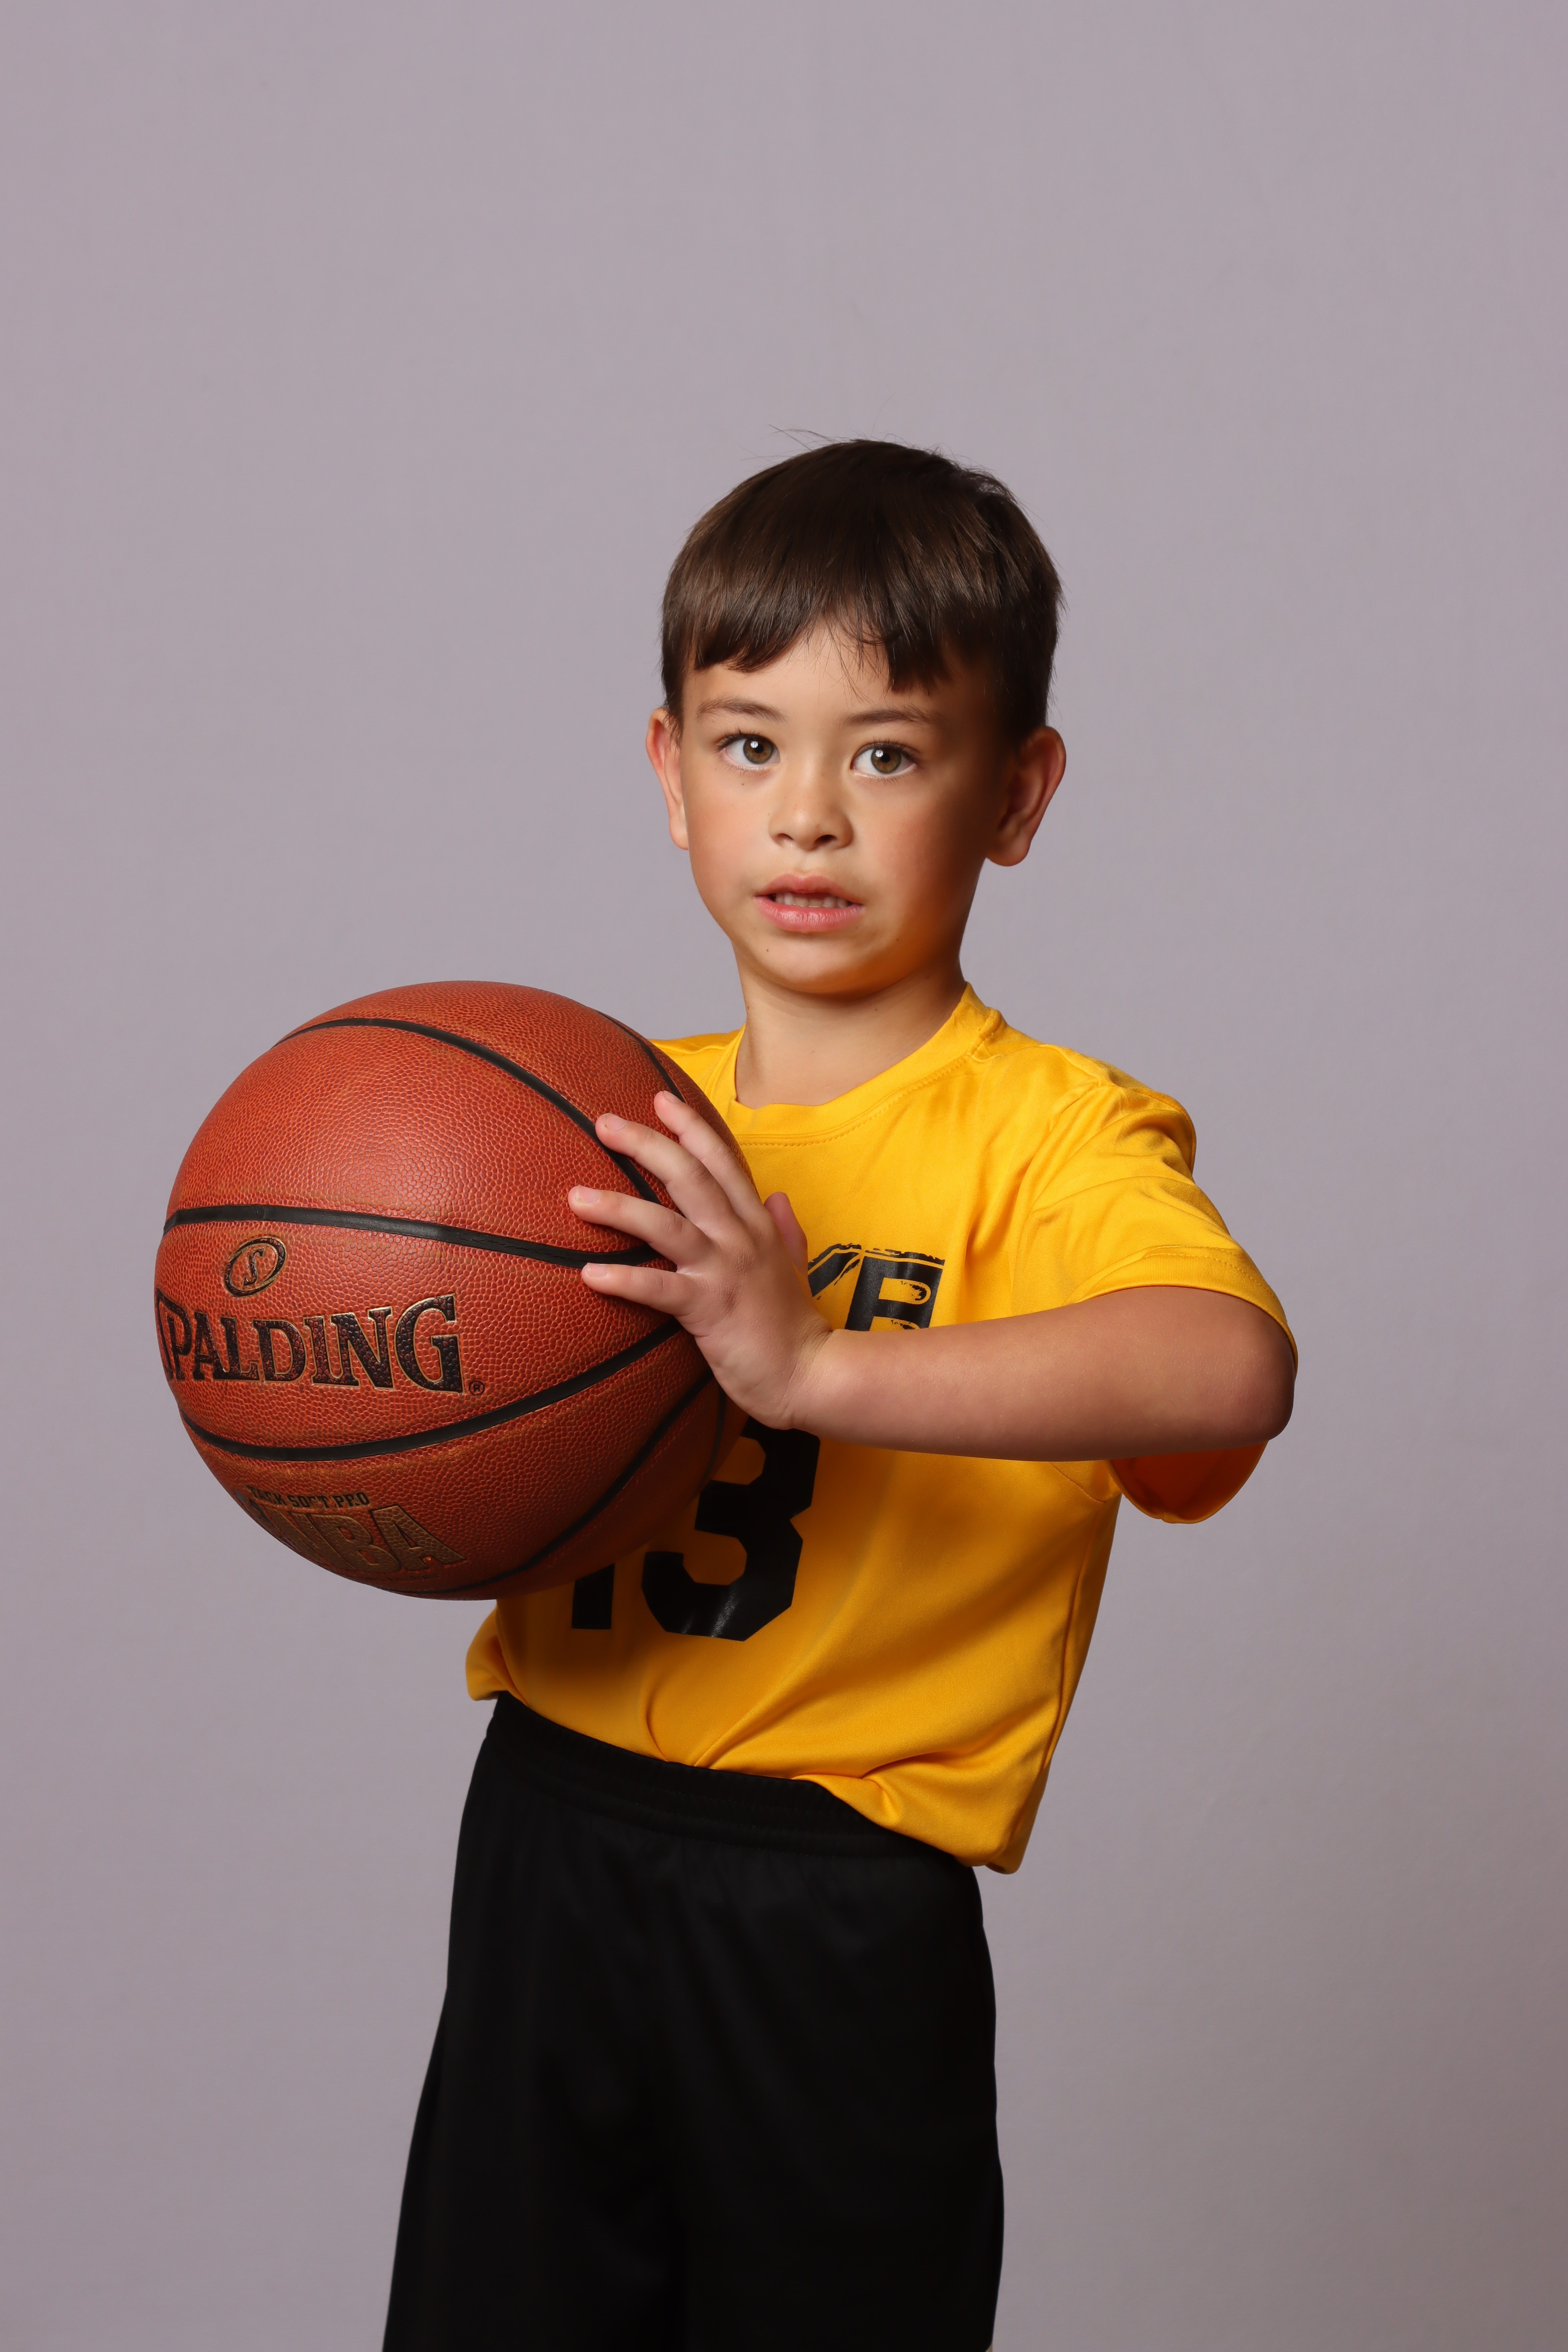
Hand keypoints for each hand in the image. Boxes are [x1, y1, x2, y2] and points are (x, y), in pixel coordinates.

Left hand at [570, 1091, 830, 1429]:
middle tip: (603, 1123)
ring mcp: (725, 1272)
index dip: (692, 1128)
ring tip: (576, 1196)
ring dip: (619, 1207)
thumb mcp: (795, 1267)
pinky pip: (659, 1290)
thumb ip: (786, 1228)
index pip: (723, 1162)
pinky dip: (624, 1280)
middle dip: (646, 1144)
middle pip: (689, 1176)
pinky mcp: (710, 1310)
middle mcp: (740, 1239)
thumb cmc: (795, 1327)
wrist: (813, 1374)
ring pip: (667, 1224)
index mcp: (758, 1225)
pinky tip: (589, 1275)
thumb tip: (778, 1195)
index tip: (660, 1099)